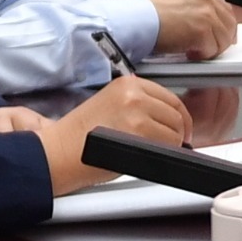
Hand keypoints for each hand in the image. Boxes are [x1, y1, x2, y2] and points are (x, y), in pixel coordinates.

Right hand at [33, 73, 191, 189]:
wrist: (60, 151)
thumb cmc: (80, 136)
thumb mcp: (110, 105)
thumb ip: (138, 105)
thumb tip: (166, 119)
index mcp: (127, 84)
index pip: (169, 97)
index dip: (179, 115)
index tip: (181, 126)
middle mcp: (134, 94)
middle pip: (176, 113)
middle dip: (178, 131)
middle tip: (175, 144)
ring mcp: (137, 113)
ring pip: (174, 130)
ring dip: (171, 144)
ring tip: (156, 151)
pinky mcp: (138, 133)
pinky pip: (167, 145)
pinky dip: (165, 154)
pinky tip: (150, 156)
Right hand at [143, 0, 238, 61]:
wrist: (137, 19)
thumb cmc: (147, 12)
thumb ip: (195, 7)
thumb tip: (205, 22)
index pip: (224, 9)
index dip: (223, 26)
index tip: (219, 35)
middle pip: (230, 24)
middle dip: (222, 39)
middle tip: (210, 48)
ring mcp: (207, 15)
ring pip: (224, 39)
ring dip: (212, 48)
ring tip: (195, 51)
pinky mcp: (202, 32)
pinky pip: (212, 50)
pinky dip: (202, 55)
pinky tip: (189, 53)